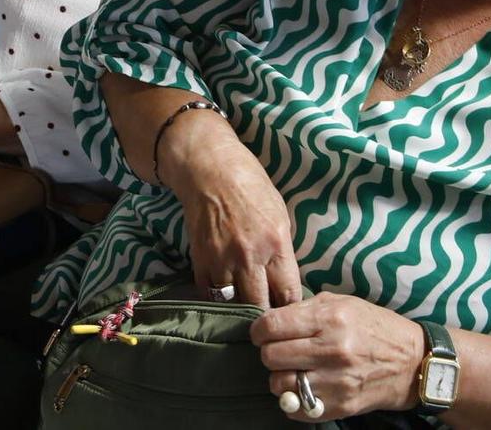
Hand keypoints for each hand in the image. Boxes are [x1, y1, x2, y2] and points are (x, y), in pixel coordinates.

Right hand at [161, 117, 300, 308]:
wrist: (209, 169)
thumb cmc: (251, 186)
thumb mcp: (280, 216)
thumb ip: (282, 252)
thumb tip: (284, 282)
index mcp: (277, 244)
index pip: (288, 295)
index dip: (290, 310)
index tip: (289, 315)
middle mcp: (250, 256)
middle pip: (261, 306)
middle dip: (266, 315)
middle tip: (268, 322)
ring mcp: (222, 259)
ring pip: (233, 304)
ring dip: (239, 309)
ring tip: (244, 313)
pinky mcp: (200, 259)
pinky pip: (209, 293)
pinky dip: (217, 298)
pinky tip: (223, 298)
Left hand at [252, 294, 427, 420]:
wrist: (413, 362)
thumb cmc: (374, 327)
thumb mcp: (342, 303)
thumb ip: (305, 309)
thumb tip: (271, 317)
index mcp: (330, 319)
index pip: (271, 326)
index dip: (259, 331)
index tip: (262, 334)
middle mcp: (332, 350)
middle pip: (271, 356)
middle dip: (269, 353)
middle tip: (280, 351)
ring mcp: (337, 381)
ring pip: (279, 384)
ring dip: (279, 377)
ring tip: (291, 370)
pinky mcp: (342, 405)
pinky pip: (298, 408)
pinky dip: (293, 400)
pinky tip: (302, 388)